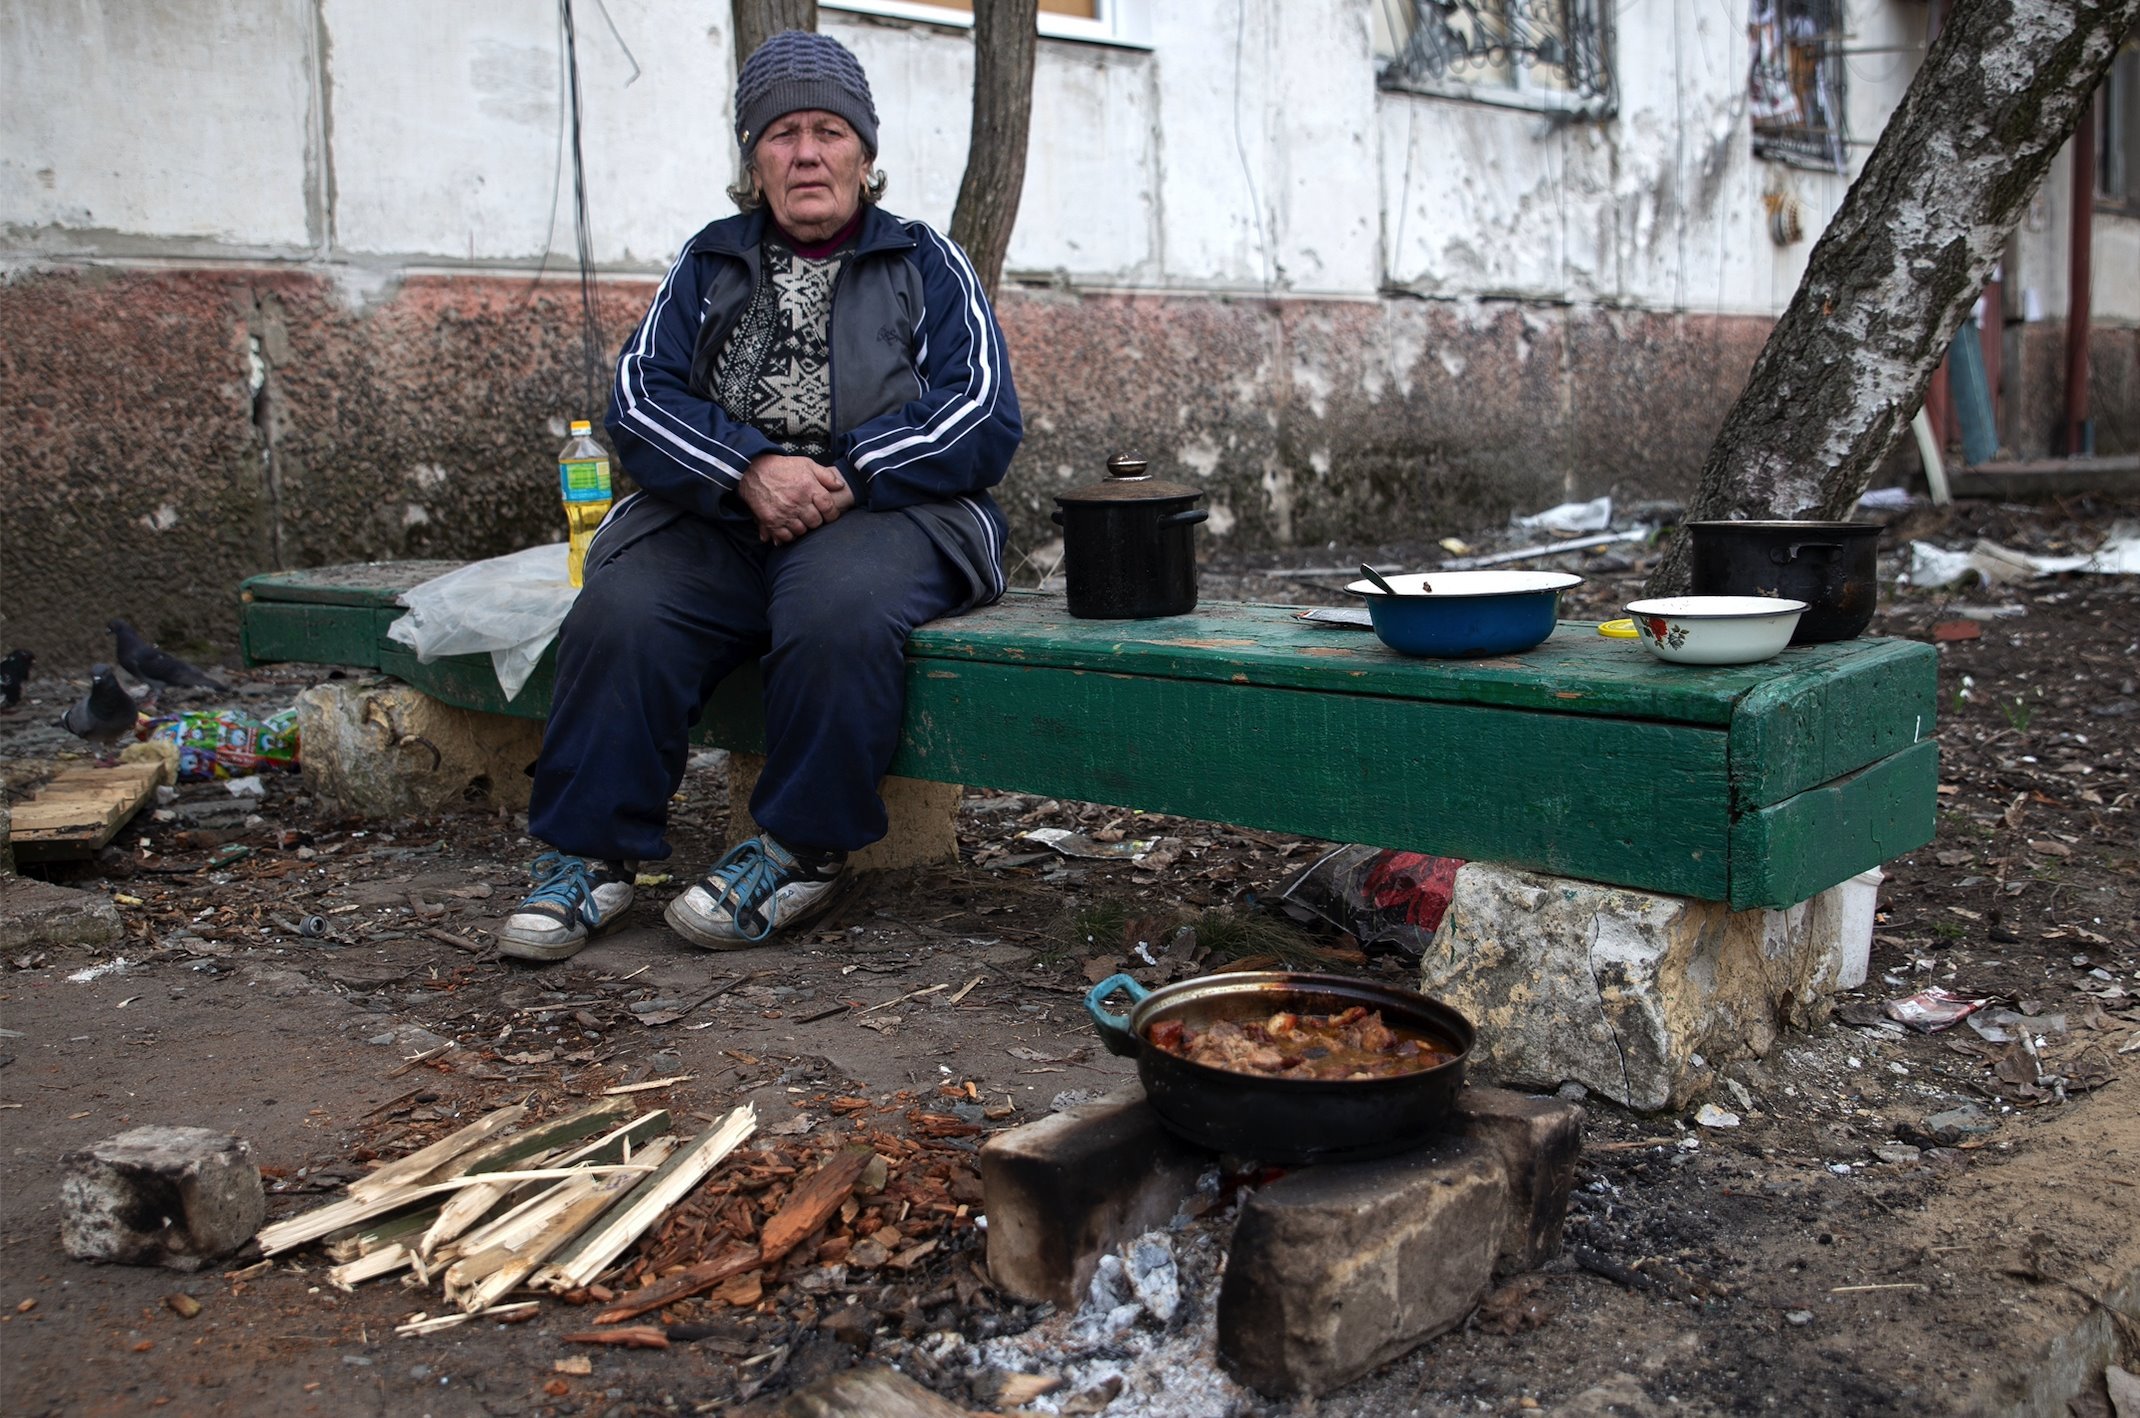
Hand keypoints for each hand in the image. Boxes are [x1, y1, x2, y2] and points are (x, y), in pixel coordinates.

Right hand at [740, 455, 855, 543]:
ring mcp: (784, 512)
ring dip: (802, 527)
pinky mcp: (771, 520)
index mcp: (808, 487)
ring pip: (802, 531)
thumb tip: (841, 486)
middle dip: (816, 520)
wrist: (753, 470)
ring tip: (799, 519)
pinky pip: (785, 536)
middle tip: (812, 515)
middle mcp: (797, 501)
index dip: (832, 514)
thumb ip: (826, 475)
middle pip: (816, 522)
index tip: (828, 514)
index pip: (829, 508)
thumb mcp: (807, 464)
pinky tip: (788, 527)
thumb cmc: (782, 467)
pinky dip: (788, 535)